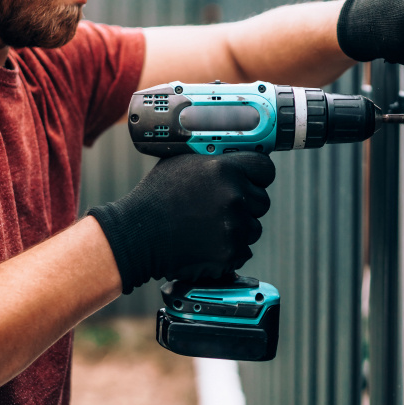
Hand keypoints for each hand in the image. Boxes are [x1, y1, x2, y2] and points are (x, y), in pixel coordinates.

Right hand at [87, 151, 275, 292]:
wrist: (138, 234)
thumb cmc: (156, 197)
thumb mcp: (182, 162)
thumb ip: (212, 159)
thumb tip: (231, 152)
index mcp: (224, 168)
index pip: (265, 169)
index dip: (258, 175)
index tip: (252, 180)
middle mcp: (233, 196)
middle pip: (261, 201)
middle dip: (247, 204)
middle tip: (222, 207)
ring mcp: (233, 226)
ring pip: (253, 228)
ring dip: (238, 228)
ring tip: (209, 226)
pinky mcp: (229, 252)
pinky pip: (243, 251)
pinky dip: (230, 250)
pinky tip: (208, 243)